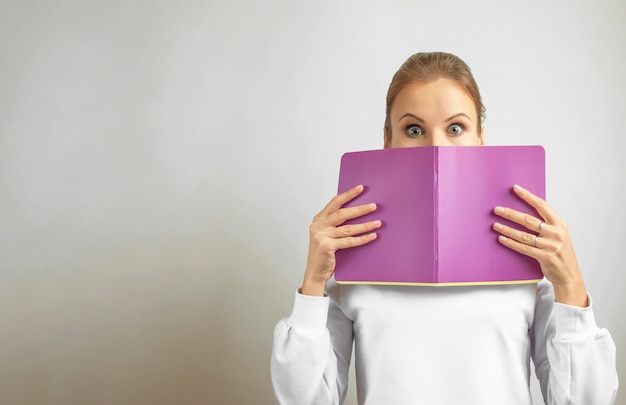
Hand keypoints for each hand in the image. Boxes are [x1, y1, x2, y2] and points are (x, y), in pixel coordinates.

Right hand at [301, 185, 380, 295]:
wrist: (314, 272)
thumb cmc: (323, 253)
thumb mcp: (325, 234)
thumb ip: (334, 224)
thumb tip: (356, 212)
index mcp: (318, 219)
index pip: (334, 203)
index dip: (348, 195)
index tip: (360, 189)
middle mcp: (318, 225)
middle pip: (342, 213)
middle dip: (360, 209)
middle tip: (373, 206)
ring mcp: (321, 236)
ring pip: (348, 228)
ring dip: (365, 225)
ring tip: (377, 222)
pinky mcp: (326, 246)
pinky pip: (349, 241)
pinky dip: (362, 239)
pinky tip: (371, 236)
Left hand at [492, 184, 587, 306]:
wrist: (569, 274)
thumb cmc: (560, 251)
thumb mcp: (557, 234)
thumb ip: (545, 223)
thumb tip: (523, 211)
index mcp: (559, 223)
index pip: (542, 205)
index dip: (528, 196)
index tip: (515, 189)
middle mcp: (556, 233)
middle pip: (529, 220)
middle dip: (511, 214)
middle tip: (497, 209)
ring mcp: (551, 245)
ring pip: (524, 235)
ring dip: (507, 229)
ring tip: (495, 224)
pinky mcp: (545, 257)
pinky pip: (524, 248)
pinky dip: (511, 243)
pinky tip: (501, 238)